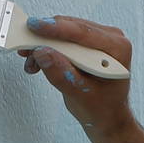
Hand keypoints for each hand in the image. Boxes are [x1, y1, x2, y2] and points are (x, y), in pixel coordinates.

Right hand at [18, 14, 135, 137]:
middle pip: (71, 28)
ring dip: (45, 44)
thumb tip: (42, 52)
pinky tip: (40, 59)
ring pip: (65, 31)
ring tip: (33, 61)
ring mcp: (100, 38)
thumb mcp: (79, 94)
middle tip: (26, 48)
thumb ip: (61, 73)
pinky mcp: (89, 42)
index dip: (55, 29)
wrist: (107, 116)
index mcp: (117, 49)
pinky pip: (65, 37)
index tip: (35, 27)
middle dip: (46, 38)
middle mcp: (111, 38)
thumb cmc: (101, 108)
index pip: (82, 32)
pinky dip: (50, 46)